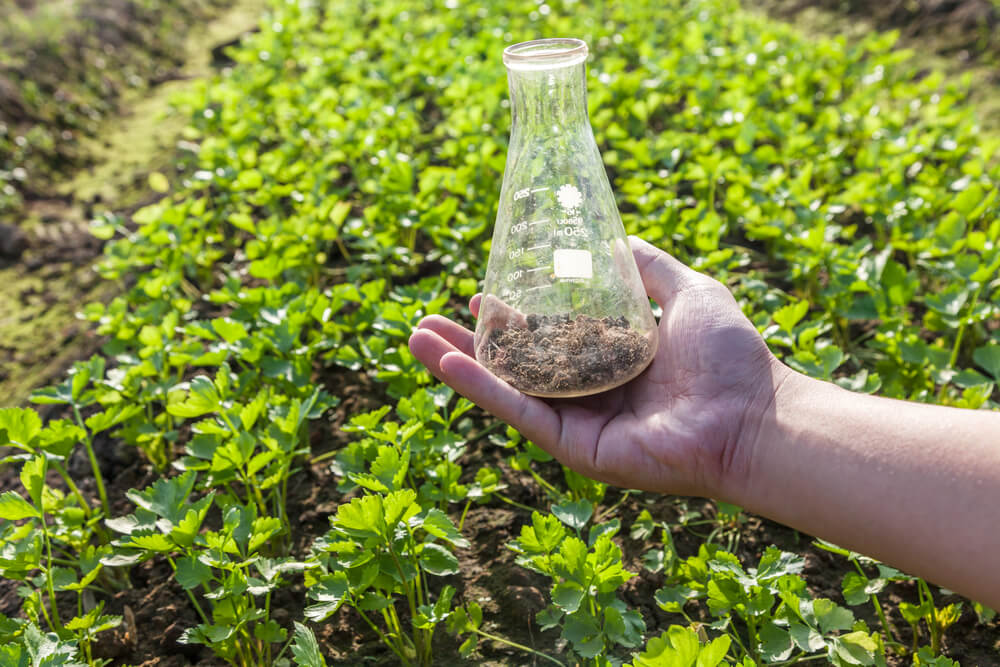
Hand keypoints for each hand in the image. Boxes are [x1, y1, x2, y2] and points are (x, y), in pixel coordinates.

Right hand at [408, 236, 789, 499]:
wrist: (754, 416)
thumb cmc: (731, 357)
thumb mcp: (690, 291)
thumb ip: (651, 267)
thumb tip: (617, 238)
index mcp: (613, 361)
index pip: (548, 339)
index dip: (511, 319)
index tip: (479, 295)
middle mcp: (591, 393)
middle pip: (517, 366)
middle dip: (470, 344)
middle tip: (424, 322)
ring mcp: (581, 422)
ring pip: (509, 389)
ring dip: (458, 365)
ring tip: (413, 338)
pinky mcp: (576, 447)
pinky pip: (521, 412)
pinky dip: (481, 387)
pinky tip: (445, 362)